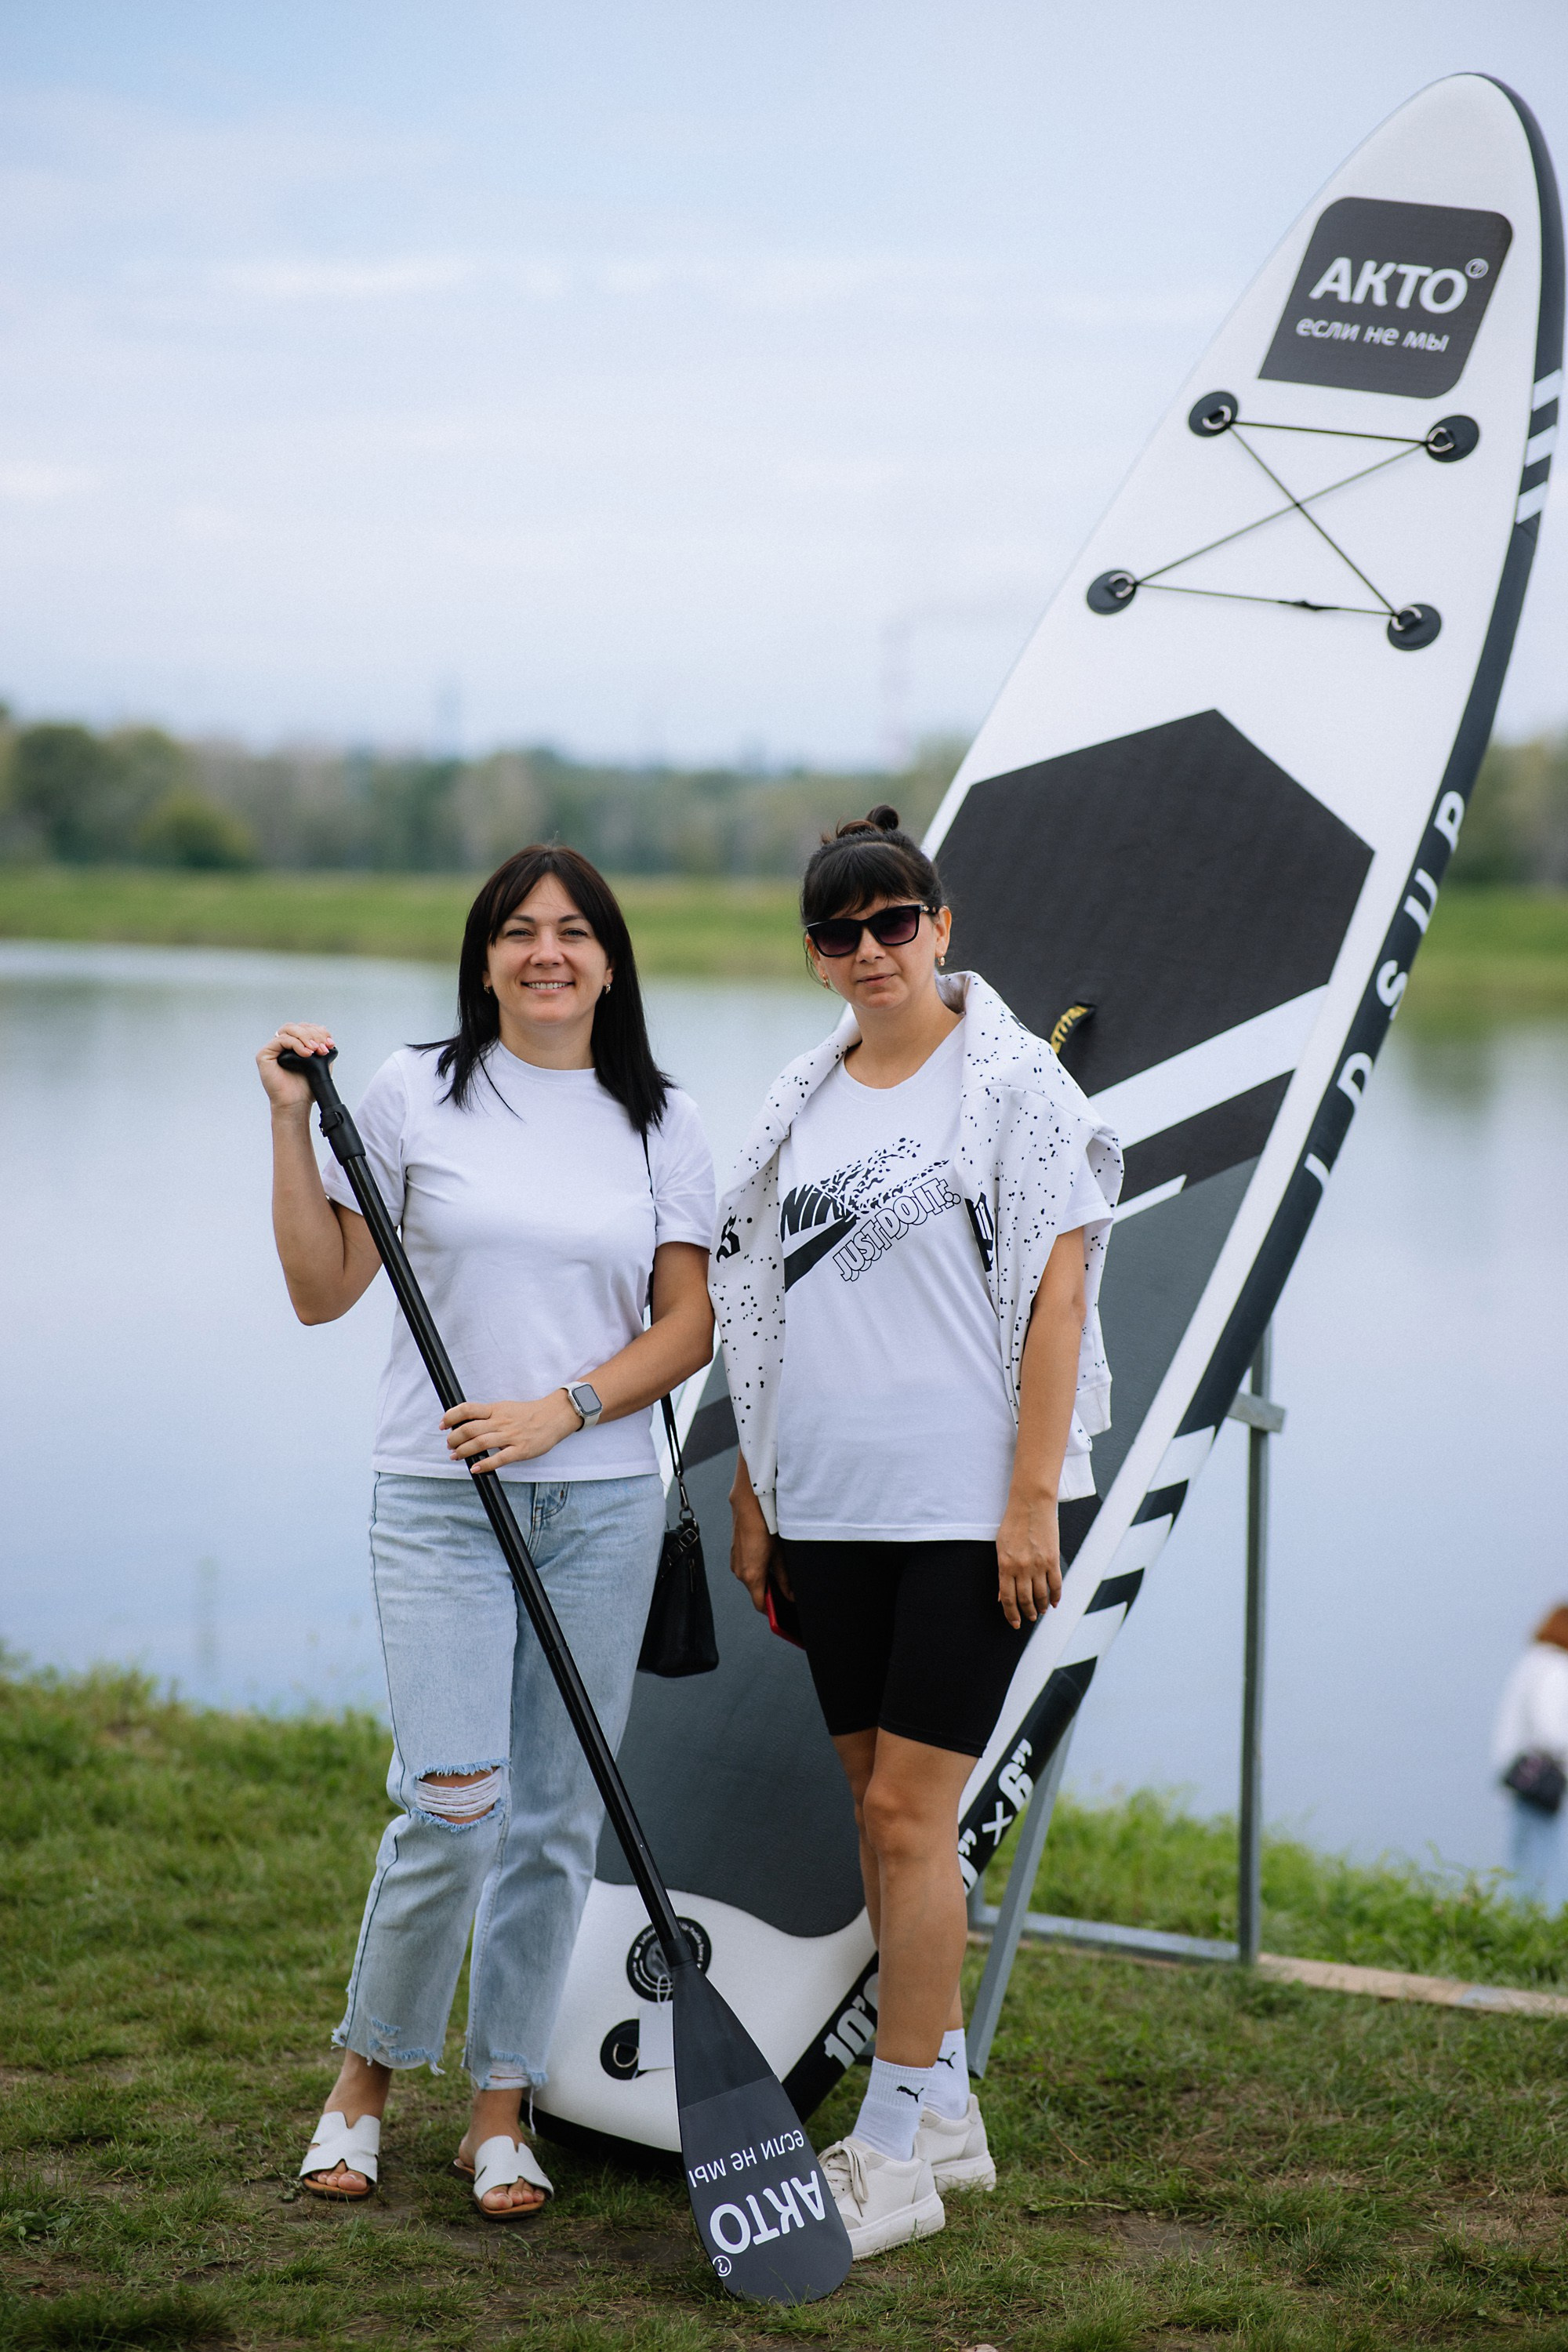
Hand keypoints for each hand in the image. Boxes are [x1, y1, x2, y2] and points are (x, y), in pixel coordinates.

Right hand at [258, 1022, 335, 1110]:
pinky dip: (296, 1044)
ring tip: (315, 1050)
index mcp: (295, 1044)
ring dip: (306, 1037)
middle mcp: (283, 1044)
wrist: (296, 1104)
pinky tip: (306, 1054)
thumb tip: (325, 1035)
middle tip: (323, 1049)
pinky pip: (281, 1040)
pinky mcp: (265, 1054)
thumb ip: (322, 1047)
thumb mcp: (320, 1064)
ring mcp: (273, 1048)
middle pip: (298, 1026)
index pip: (306, 1028)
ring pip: (289, 1029)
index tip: (330, 1044)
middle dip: (314, 1035)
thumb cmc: (306, 1088)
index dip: (319, 1032)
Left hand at [441, 1392, 580, 1469]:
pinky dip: (484, 1464)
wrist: (555, 1416)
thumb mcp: (506, 1408)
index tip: (443, 1425)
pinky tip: (475, 1468)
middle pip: (469, 1429)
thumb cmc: (529, 1414)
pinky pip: (499, 1459)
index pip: (468, 1409)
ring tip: (455, 1456)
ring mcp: (511, 1436)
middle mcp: (501, 1421)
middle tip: (449, 1445)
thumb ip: (488, 1415)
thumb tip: (466, 1423)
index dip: (451, 1417)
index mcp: (496, 1409)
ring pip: (480, 1443)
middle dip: (454, 1439)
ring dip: (464, 1451)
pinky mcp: (520, 1450)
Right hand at [728, 1485, 782, 1614]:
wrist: (748, 1505)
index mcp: (751, 1576)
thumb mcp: (780, 1555)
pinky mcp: (734, 1554)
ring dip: (762, 1578)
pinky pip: (745, 1568)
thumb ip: (784, 1579)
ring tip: (777, 1566)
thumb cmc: (764, 1527)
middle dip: (769, 1592)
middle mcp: (739, 1572)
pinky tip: (766, 1556)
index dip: (772, 1610)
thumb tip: (790, 1595)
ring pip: (750, 1579)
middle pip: (755, 1592)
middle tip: (786, 1587)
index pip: (760, 1605)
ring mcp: (735, 1563)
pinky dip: (755, 1568)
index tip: (782, 1611)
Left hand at [996, 1490, 1061, 1628]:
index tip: (1015, 1623)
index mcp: (1005, 1566)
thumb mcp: (1001, 1548)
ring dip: (1041, 1606)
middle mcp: (1021, 1568)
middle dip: (1027, 1613)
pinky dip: (1056, 1596)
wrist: (1031, 1505)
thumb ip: (1002, 1573)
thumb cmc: (1013, 1524)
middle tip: (1030, 1618)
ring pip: (1041, 1595)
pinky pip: (1056, 1584)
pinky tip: (1055, 1602)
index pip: (1008, 1599)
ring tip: (1041, 1611)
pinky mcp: (1053, 1560)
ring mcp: (1038, 1565)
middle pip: (1025, 1600)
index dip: (1011, 1614)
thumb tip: (1002, 1596)